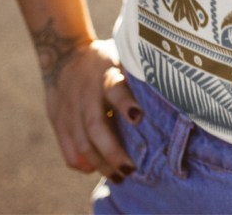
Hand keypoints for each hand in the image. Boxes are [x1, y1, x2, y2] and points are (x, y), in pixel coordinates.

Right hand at [43, 37, 141, 179]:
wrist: (64, 55)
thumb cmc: (105, 60)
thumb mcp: (121, 56)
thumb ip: (138, 71)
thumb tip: (172, 81)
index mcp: (106, 74)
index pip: (115, 89)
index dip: (125, 104)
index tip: (138, 117)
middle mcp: (87, 94)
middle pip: (96, 127)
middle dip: (113, 151)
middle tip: (131, 168)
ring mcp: (70, 110)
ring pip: (83, 144)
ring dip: (101, 164)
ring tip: (119, 177)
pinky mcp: (59, 122)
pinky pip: (69, 150)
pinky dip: (82, 164)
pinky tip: (96, 169)